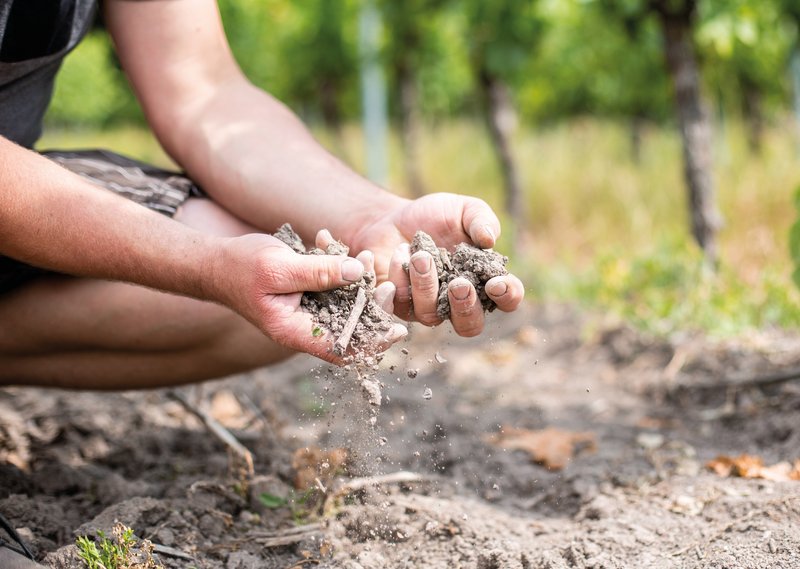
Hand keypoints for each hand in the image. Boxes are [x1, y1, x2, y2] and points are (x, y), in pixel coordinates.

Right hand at [214, 233, 405, 362]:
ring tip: (365, 256)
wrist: (214, 262)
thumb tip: (359, 271)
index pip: (342, 349)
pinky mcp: (307, 292)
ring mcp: (307, 309)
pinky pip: (332, 284)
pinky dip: (338, 266)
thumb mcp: (279, 267)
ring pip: (344, 303)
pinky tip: (332, 241)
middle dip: (373, 307)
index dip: (372, 343)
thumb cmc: (240, 266)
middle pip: (350, 327)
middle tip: (387, 284)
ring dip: (358, 281)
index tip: (396, 329)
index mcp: (295, 332)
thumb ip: (318, 272)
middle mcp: (304, 325)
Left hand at [350, 193, 523, 335]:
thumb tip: (489, 239)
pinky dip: (401, 277)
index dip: (507, 297)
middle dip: (466, 308)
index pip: (507, 300)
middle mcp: (459, 302)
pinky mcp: (401, 305)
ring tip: (421, 256)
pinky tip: (401, 251)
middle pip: (470, 326)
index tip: (495, 283)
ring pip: (431, 316)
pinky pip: (401, 303)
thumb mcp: (464, 210)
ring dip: (427, 287)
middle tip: (459, 284)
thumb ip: (480, 219)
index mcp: (484, 280)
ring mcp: (429, 307)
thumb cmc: (437, 216)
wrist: (396, 216)